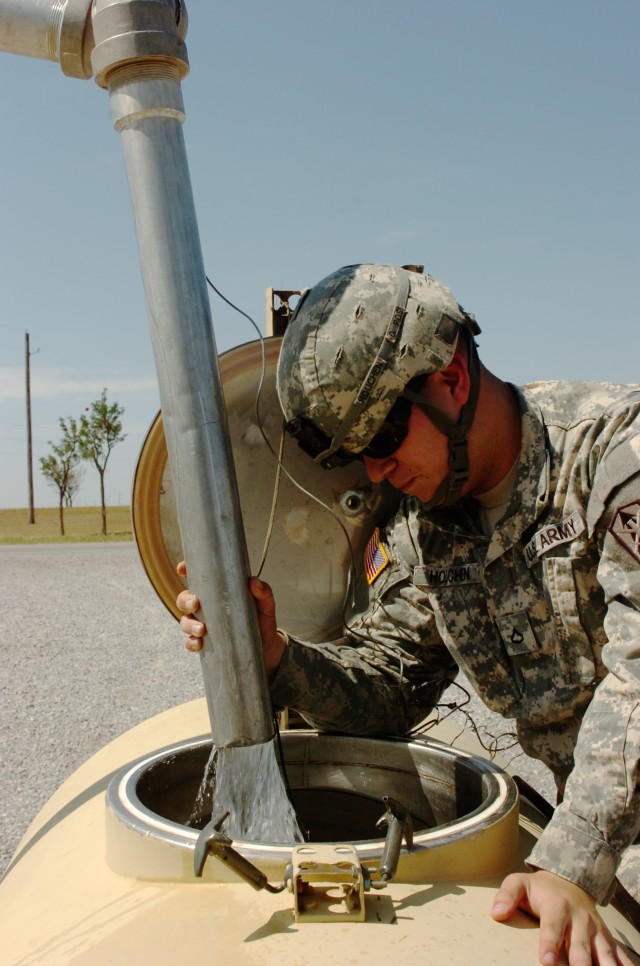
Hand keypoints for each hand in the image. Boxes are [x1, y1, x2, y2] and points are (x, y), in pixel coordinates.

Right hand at [175, 563, 285, 676]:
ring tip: (201, 630)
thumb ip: (264, 594)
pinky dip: (191, 643)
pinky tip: (199, 644)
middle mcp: (207, 608)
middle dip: (185, 600)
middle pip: (185, 599)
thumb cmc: (263, 622)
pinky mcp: (206, 645)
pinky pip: (190, 643)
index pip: (198, 579)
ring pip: (185, 621)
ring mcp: (204, 626)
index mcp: (218, 593)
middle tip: (195, 604)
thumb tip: (254, 581)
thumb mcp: (266, 607)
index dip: (186, 571)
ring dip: (189, 624)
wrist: (267, 650)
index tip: (183, 568)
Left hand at [491, 869, 634, 964]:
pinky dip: (624, 964)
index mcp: (557, 906)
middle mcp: (579, 919)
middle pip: (581, 944)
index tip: (546, 961)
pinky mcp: (605, 937)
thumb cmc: (540, 888)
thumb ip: (507, 895)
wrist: (569, 880)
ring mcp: (595, 929)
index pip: (552, 927)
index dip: (550, 944)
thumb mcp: (519, 883)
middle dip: (581, 962)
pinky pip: (619, 953)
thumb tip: (496, 912)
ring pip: (603, 951)